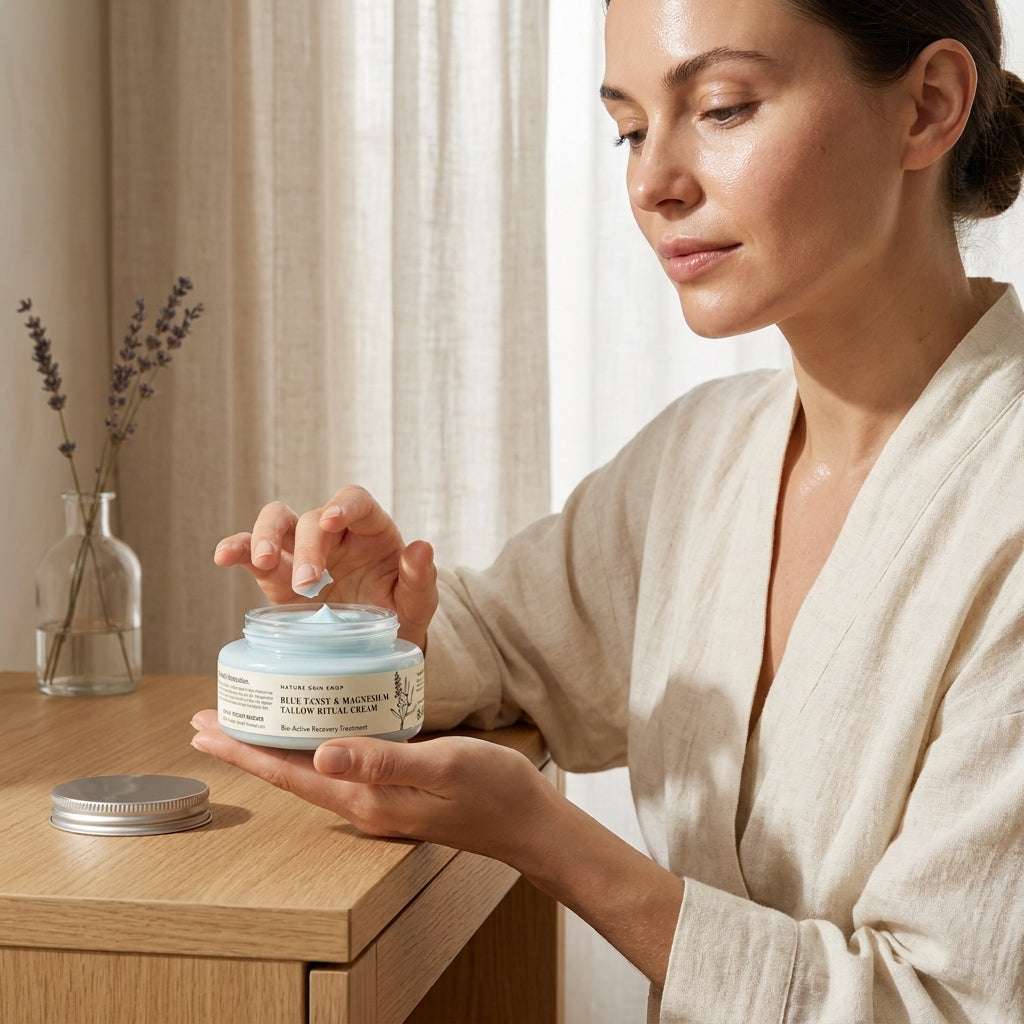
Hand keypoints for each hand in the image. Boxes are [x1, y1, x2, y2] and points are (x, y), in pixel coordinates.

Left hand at [189, 710, 551, 863]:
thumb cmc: (493, 791)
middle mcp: (364, 805)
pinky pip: (338, 767)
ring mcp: (378, 801)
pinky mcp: (393, 791)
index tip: (206, 730)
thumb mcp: (442, 766)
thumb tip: (322, 756)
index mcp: (367, 801)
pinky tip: (312, 729)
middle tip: (209, 719)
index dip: (244, 753)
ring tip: (246, 723)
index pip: (290, 776)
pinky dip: (310, 747)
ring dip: (273, 747)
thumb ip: (383, 761)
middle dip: (246, 748)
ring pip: (311, 772)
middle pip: (290, 774)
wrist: (528, 821)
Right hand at [212, 485, 436, 648]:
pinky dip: (236, 549)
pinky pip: (251, 554)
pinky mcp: (277, 576)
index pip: (355, 500)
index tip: (333, 520)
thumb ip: (420, 577)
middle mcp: (335, 535)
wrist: (376, 646)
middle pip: (312, 519)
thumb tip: (422, 548)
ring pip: (277, 522)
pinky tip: (223, 556)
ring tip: (261, 562)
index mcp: (371, 531)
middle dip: (308, 547)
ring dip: (265, 536)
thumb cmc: (400, 614)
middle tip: (309, 583)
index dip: (343, 505)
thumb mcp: (418, 601)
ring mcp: (303, 552)